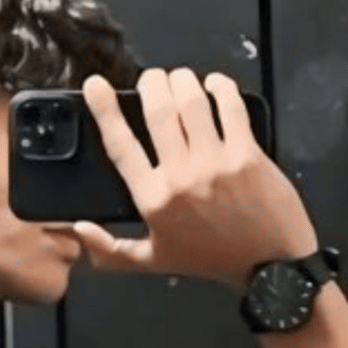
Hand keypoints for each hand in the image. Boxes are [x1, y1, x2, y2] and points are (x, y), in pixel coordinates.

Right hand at [73, 68, 317, 289]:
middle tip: (153, 79)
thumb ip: (110, 249)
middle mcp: (181, 178)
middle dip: (152, 83)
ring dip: (183, 80)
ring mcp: (215, 164)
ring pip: (192, 102)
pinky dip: (221, 88)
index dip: (104, 110)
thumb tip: (78, 229)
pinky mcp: (248, 156)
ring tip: (181, 79)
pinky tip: (215, 85)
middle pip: (158, 111)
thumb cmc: (213, 260)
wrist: (269, 268)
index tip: (96, 86)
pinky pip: (230, 108)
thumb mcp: (153, 261)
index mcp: (153, 200)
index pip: (120, 145)